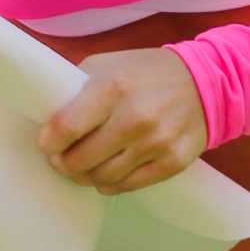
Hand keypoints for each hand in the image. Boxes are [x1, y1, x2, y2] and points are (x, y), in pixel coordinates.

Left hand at [38, 47, 208, 194]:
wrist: (203, 82)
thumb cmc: (144, 71)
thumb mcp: (106, 64)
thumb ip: (77, 87)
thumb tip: (46, 113)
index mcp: (112, 87)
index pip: (66, 127)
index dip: (48, 141)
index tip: (46, 143)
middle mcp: (134, 118)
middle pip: (81, 160)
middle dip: (63, 162)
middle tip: (59, 158)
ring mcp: (156, 143)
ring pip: (103, 178)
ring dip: (85, 175)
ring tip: (81, 166)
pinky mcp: (173, 163)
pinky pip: (128, 186)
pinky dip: (110, 183)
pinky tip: (106, 172)